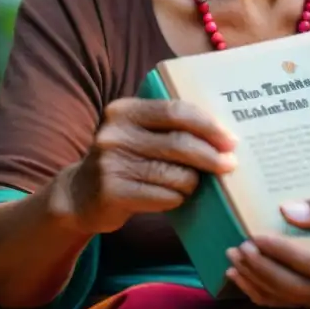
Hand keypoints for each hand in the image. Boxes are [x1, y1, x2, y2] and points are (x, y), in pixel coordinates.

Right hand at [53, 98, 237, 233]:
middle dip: (211, 156)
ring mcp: (111, 164)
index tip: (230, 139)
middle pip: (179, 144)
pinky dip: (177, 198)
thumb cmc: (124, 160)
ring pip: (175, 174)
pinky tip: (174, 197)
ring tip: (192, 183)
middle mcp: (115, 134)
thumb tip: (222, 137)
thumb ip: (168, 127)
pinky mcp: (112, 193)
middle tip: (229, 164)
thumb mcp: (137, 133)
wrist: (79, 195)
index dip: (208, 125)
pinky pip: (164, 196)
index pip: (176, 111)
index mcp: (125, 110)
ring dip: (193, 182)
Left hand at [225, 192, 309, 308]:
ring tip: (232, 263)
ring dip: (254, 282)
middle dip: (256, 267)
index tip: (251, 234)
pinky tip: (246, 280)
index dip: (273, 249)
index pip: (300, 261)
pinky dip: (264, 293)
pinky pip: (288, 303)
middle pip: (284, 285)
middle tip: (234, 248)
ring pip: (282, 298)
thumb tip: (287, 209)